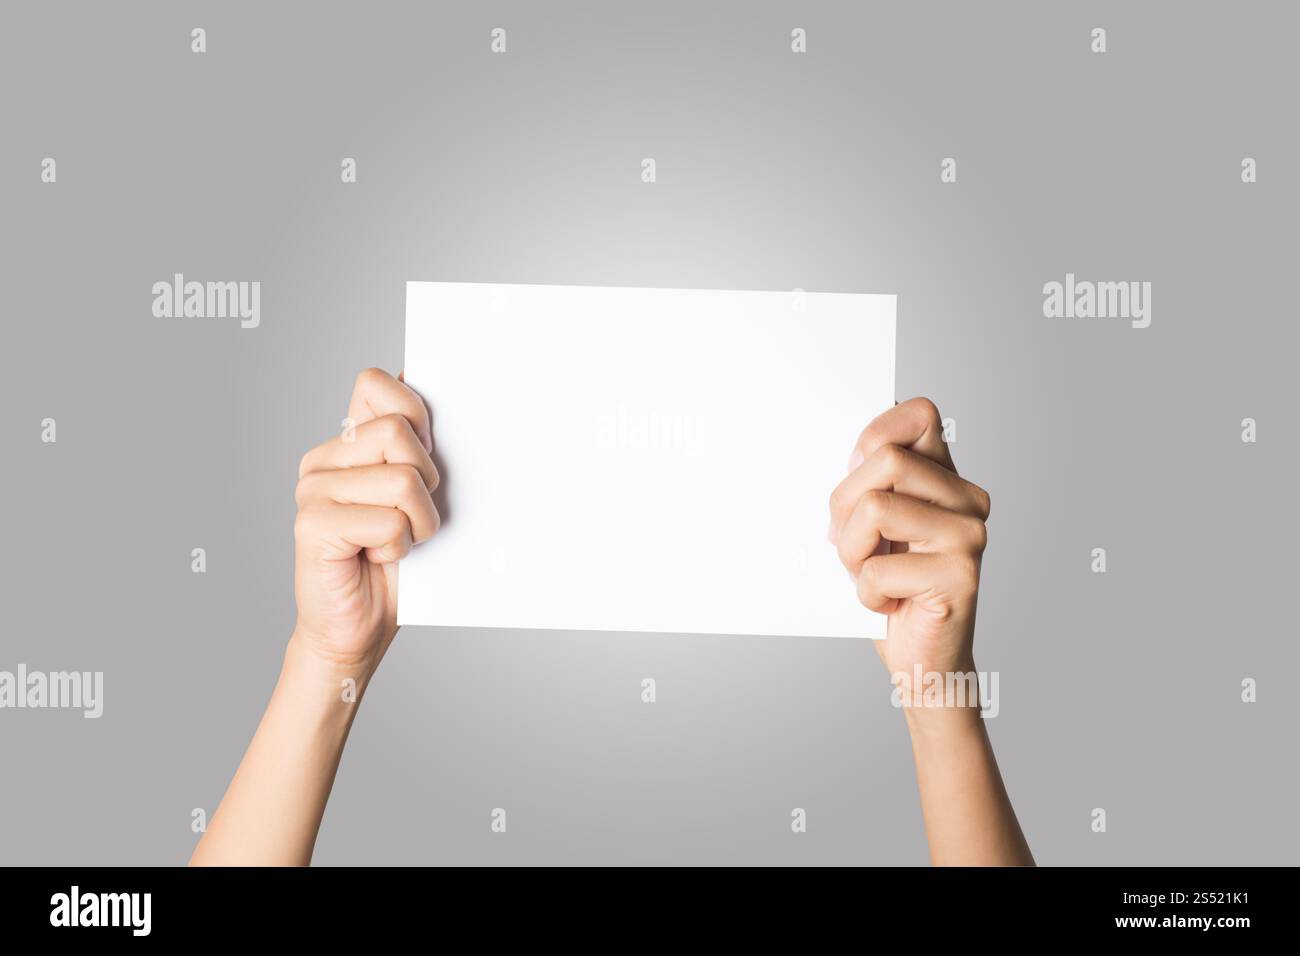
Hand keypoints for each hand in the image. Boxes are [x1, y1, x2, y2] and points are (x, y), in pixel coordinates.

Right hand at [292, 368, 439, 676]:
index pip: (377, 384)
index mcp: (348, 442)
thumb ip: (420, 446)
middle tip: (412, 516)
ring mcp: (312, 488)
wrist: (360, 632)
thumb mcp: (421, 494)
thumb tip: (433, 386)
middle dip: (428, 480)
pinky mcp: (312, 523)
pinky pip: (387, 520)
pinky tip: (375, 558)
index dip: (415, 414)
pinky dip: (399, 546)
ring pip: (401, 478)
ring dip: (419, 520)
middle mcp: (324, 459)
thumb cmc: (397, 566)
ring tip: (397, 541)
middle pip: (399, 431)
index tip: (426, 456)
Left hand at [828, 398, 989, 687]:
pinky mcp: (960, 574)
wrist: (922, 662)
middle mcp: (968, 500)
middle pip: (885, 459)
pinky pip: (877, 567)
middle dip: (844, 505)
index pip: (919, 414)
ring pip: (875, 507)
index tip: (855, 470)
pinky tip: (889, 605)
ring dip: (851, 552)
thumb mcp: (869, 527)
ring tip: (869, 575)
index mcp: (946, 479)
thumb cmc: (890, 591)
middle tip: (851, 545)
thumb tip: (852, 451)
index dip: (876, 434)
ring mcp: (969, 535)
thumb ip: (869, 483)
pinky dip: (866, 593)